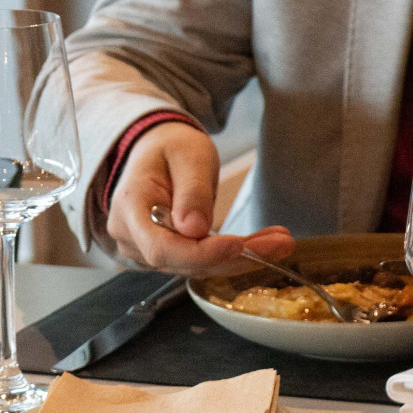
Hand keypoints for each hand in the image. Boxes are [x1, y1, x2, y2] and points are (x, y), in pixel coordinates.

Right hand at [105, 122, 293, 275]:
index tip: (239, 246)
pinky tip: (264, 243)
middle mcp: (131, 237)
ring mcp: (145, 250)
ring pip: (198, 265)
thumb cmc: (171, 147)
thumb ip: (192, 191)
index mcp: (130, 207)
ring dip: (242, 257)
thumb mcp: (189, 156)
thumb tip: (195, 230)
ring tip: (281, 241)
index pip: (162, 247)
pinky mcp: (167, 255)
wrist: (157, 150)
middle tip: (281, 243)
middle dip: (236, 257)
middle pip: (185, 261)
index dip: (202, 253)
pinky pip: (201, 261)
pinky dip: (234, 255)